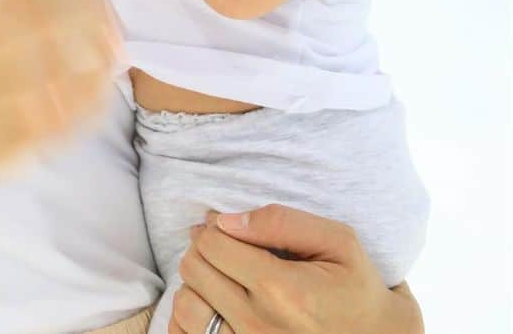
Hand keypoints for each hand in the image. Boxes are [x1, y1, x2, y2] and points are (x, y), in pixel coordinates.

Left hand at [168, 205, 423, 333]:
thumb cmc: (357, 289)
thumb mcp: (338, 242)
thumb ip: (281, 221)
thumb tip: (226, 219)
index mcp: (282, 291)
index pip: (212, 244)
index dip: (215, 226)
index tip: (230, 228)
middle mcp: (259, 326)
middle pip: (194, 270)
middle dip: (204, 250)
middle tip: (226, 249)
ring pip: (185, 305)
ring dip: (197, 284)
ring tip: (221, 278)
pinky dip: (191, 318)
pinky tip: (214, 306)